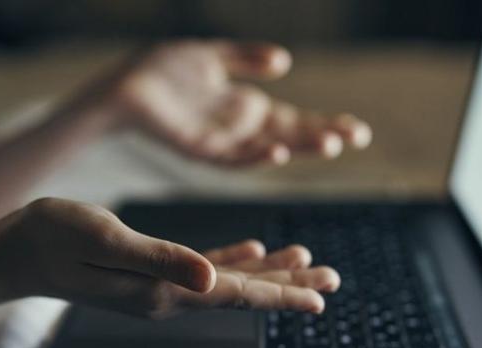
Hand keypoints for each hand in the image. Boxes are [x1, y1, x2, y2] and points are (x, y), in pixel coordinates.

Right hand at [0, 198, 338, 318]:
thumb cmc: (55, 239)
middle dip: (289, 285)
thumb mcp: (109, 242)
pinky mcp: (150, 271)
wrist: (18, 250)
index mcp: (163, 290)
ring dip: (268, 273)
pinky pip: (202, 269)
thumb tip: (212, 281)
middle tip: (331, 280)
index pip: (235, 296)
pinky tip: (251, 251)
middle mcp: (168, 294)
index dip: (281, 295)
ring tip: (305, 262)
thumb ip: (163, 261)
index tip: (321, 299)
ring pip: (229, 281)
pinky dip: (231, 261)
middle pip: (242, 293)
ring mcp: (160, 286)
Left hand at [108, 40, 371, 165]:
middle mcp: (239, 128)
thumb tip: (284, 62)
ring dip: (298, 148)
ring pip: (268, 148)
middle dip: (322, 136)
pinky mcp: (199, 149)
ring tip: (331, 144)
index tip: (357, 130)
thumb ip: (245, 58)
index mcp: (245, 107)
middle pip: (289, 134)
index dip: (324, 123)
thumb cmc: (161, 70)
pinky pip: (232, 157)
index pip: (294, 118)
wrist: (123, 85)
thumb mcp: (211, 56)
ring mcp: (222, 141)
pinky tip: (278, 151)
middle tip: (358, 137)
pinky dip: (255, 155)